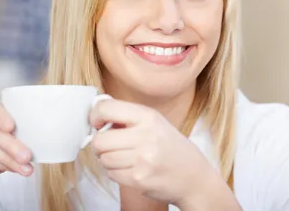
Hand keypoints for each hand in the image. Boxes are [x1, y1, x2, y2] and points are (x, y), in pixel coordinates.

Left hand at [89, 99, 211, 206]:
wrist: (193, 176)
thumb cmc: (169, 146)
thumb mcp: (153, 121)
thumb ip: (126, 114)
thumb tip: (96, 108)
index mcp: (147, 116)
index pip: (106, 109)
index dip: (95, 116)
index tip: (97, 123)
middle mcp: (145, 136)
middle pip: (99, 140)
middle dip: (99, 144)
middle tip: (108, 145)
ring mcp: (143, 160)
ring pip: (104, 159)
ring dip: (108, 160)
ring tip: (123, 158)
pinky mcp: (140, 179)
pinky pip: (111, 174)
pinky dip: (115, 173)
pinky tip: (129, 169)